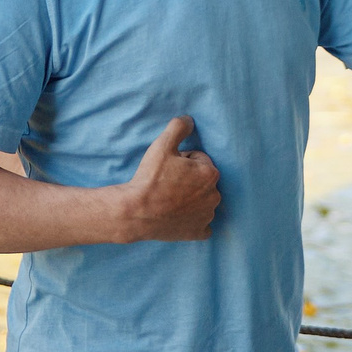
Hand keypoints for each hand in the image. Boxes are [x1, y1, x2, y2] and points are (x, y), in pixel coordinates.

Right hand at [113, 116, 219, 241]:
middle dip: (189, 179)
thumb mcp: (162, 145)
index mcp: (210, 173)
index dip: (182, 161)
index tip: (168, 168)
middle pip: (202, 180)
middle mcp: (215, 195)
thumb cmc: (150, 179)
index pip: (199, 159)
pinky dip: (193, 221)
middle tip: (167, 183)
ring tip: (170, 199)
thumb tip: (189, 119)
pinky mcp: (199, 232)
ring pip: (203, 201)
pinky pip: (202, 224)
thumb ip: (178, 127)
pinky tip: (179, 217)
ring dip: (191, 198)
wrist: (136, 212)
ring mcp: (208, 216)